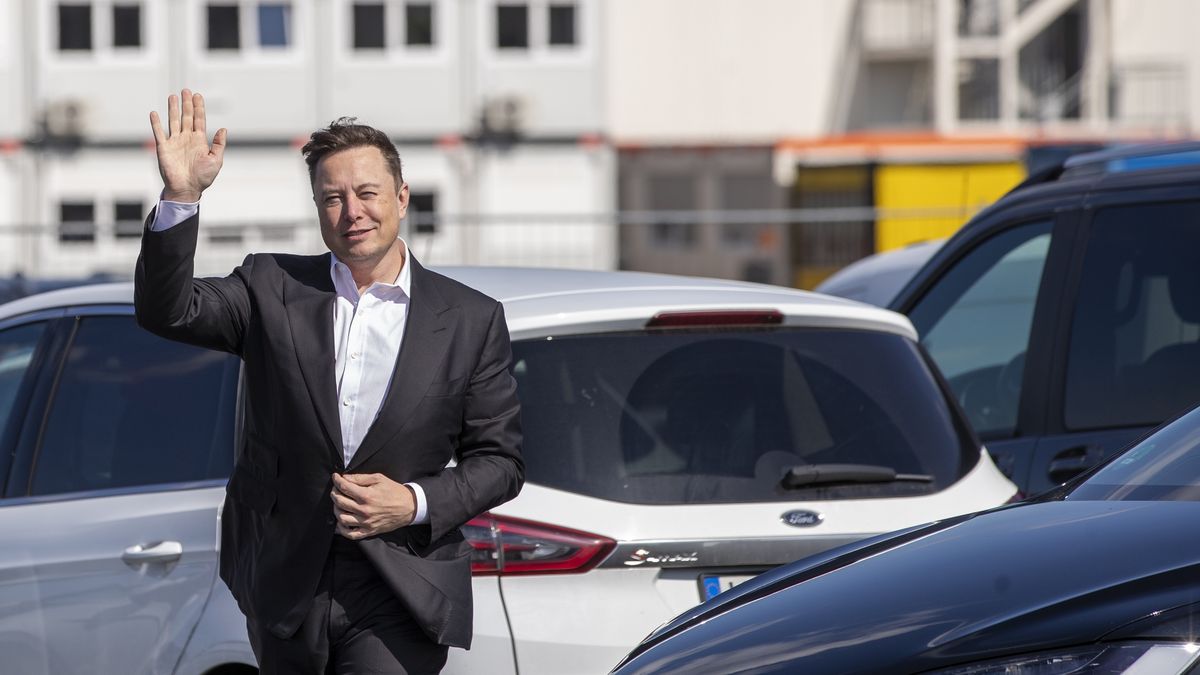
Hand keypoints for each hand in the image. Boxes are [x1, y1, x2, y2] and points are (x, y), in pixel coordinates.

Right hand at [149, 88, 226, 202]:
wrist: (187, 189)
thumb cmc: (202, 177)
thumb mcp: (216, 160)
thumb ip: (219, 144)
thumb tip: (223, 129)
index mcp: (199, 141)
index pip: (198, 120)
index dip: (198, 108)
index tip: (198, 95)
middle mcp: (186, 139)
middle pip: (186, 117)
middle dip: (186, 104)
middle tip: (186, 90)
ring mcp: (174, 142)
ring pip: (173, 121)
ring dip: (172, 109)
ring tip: (173, 96)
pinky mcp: (163, 148)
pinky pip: (159, 133)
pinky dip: (156, 123)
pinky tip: (154, 113)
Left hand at [331, 473, 416, 539]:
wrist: (409, 507)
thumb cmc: (394, 492)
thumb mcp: (379, 479)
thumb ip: (360, 478)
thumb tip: (345, 478)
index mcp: (367, 496)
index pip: (344, 487)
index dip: (336, 480)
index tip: (335, 477)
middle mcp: (364, 510)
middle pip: (340, 502)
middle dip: (334, 493)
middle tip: (336, 489)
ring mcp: (366, 522)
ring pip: (341, 518)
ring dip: (336, 509)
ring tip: (339, 504)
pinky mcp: (369, 531)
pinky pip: (350, 534)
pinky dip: (342, 529)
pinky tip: (342, 520)